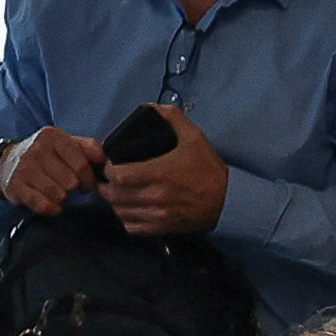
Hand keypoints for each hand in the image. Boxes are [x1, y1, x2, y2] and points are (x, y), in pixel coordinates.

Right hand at [0, 124, 107, 218]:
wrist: (7, 162)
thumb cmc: (46, 155)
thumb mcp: (67, 144)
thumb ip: (89, 147)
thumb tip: (104, 159)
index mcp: (52, 136)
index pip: (82, 165)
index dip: (89, 179)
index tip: (86, 182)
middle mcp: (37, 149)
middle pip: (72, 182)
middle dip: (75, 188)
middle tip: (69, 186)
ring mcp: (24, 168)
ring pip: (59, 195)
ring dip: (62, 198)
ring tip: (58, 191)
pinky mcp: (16, 187)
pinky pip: (44, 206)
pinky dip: (52, 208)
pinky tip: (50, 203)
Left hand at [93, 105, 228, 236]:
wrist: (229, 200)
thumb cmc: (209, 168)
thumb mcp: (194, 137)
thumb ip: (172, 117)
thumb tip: (152, 107)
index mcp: (159, 173)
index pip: (119, 176)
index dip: (108, 170)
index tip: (110, 164)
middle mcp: (155, 196)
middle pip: (115, 196)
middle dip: (106, 186)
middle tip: (108, 179)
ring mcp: (158, 215)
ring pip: (121, 213)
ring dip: (115, 203)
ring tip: (118, 193)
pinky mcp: (162, 228)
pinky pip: (133, 228)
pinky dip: (126, 219)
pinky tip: (130, 210)